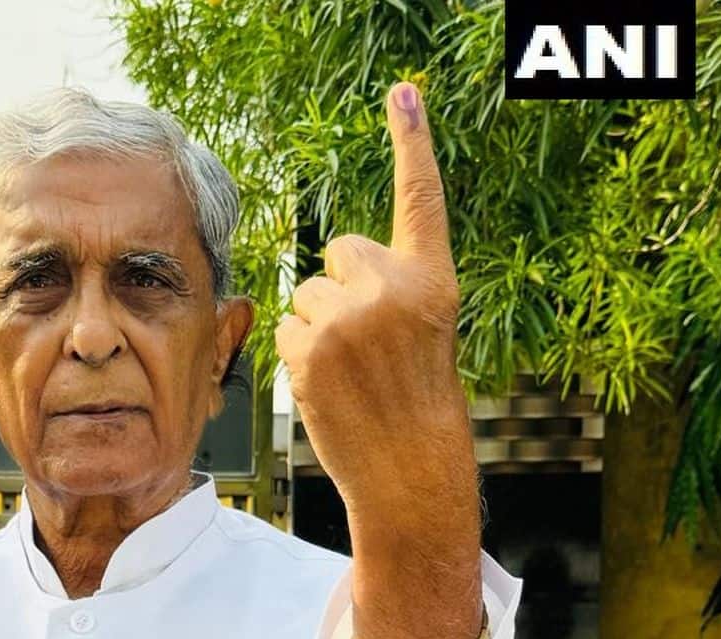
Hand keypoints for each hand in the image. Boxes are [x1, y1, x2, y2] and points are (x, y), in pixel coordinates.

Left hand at [275, 82, 482, 638]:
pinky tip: (331, 386)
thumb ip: (387, 287)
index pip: (421, 200)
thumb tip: (330, 261)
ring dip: (319, 328)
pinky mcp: (313, 345)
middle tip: (370, 346)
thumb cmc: (414, 398)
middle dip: (342, 290)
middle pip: (337, 253)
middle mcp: (394, 287)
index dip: (412, 143)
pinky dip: (301, 356)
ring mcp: (351, 316)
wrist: (410, 465)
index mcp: (432, 279)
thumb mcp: (421, 331)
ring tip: (352, 373)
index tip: (404, 91)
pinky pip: (288, 329)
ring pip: (306, 295)